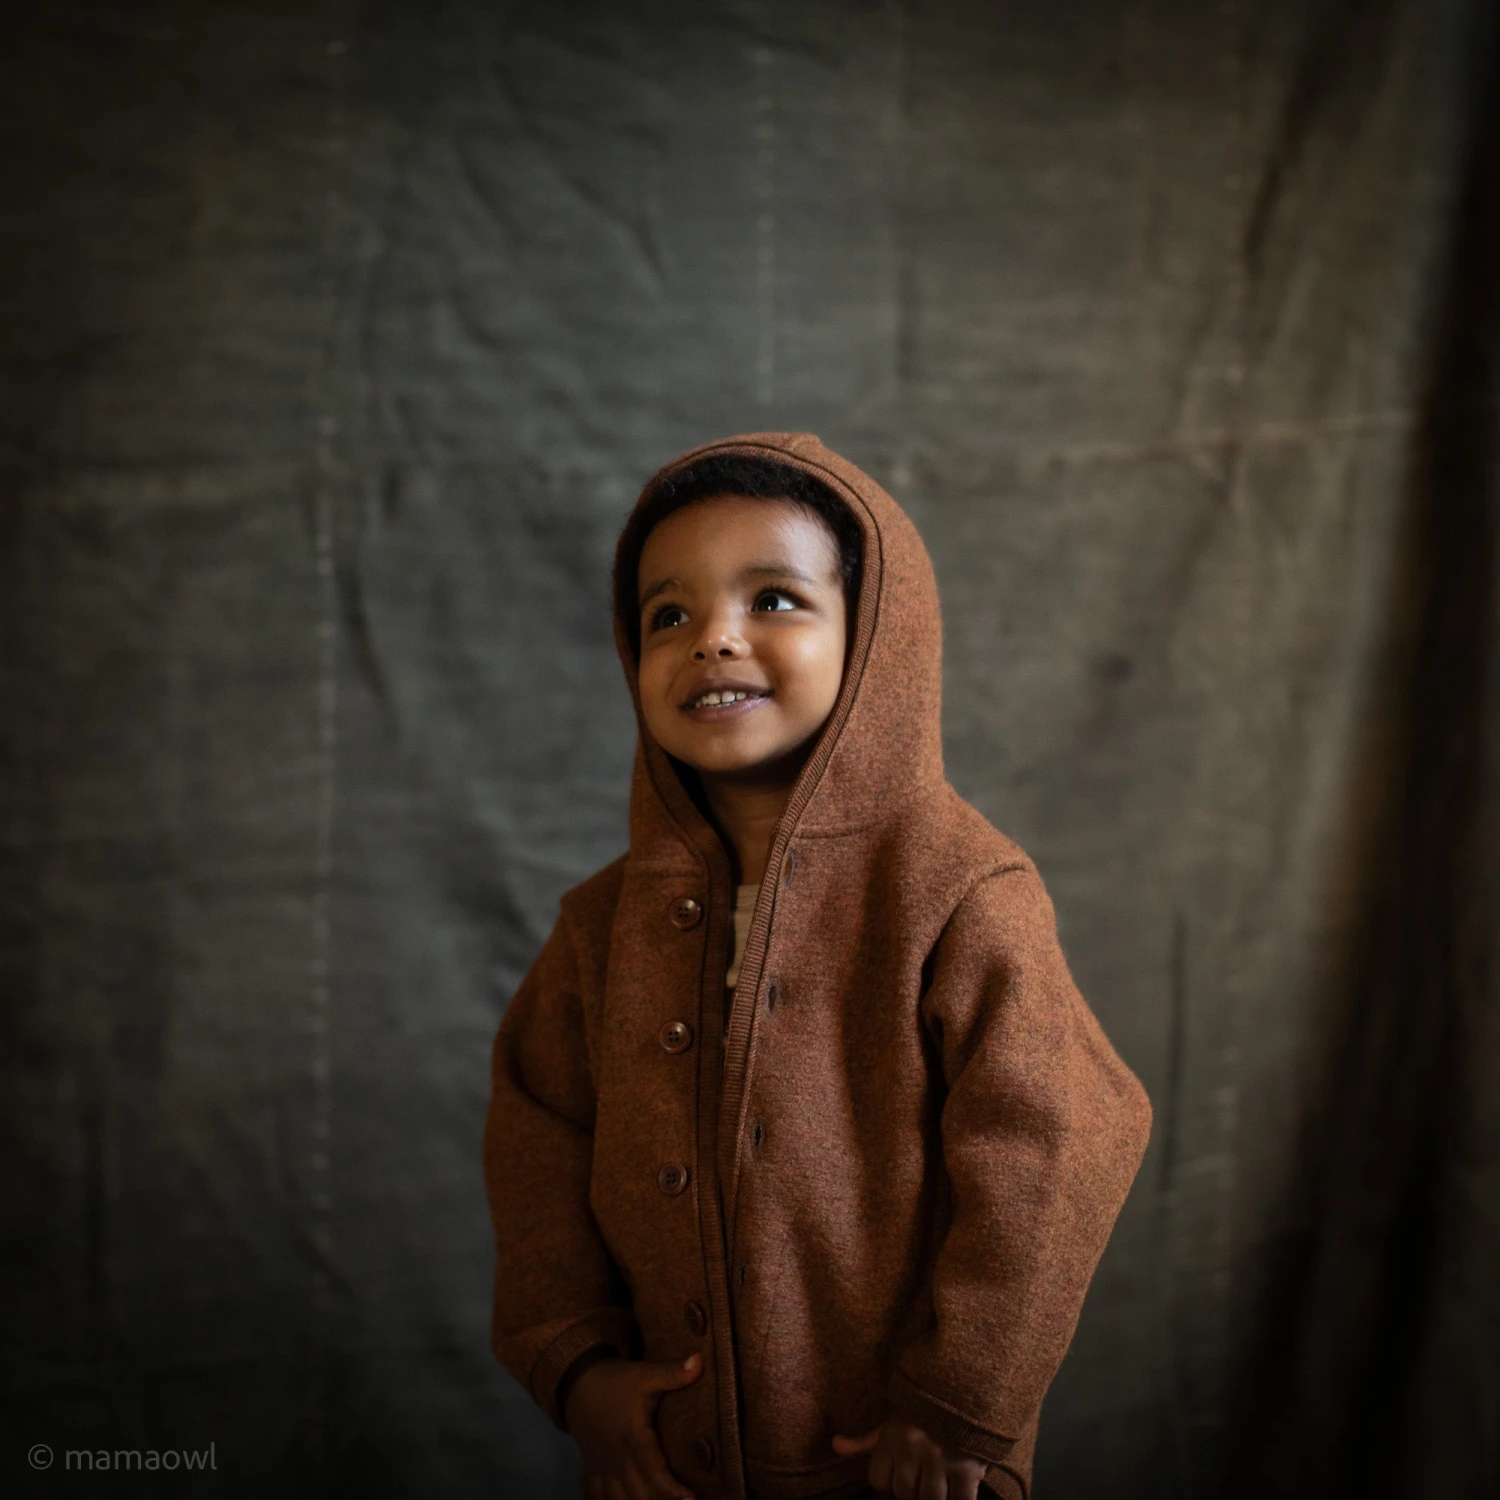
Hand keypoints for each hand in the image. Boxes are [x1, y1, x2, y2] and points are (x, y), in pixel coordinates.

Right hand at [565, 1351, 702, 1499]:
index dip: (672, 1490)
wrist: (577, 1381)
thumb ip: (673, 1374)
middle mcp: (618, 1459)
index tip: (691, 1499)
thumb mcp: (645, 1374)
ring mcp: (603, 1466)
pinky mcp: (592, 1468)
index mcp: (634, 1438)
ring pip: (618, 1499)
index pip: (654, 1472)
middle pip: (639, 1494)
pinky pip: (596, 1495)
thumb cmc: (616, 1380)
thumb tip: (701, 1361)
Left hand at [832, 1418, 986, 1499]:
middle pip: (904, 1494)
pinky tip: (958, 1488)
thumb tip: (835, 1445)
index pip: (879, 1481)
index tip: (903, 1470)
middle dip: (913, 1489)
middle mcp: (913, 1449)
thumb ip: (864, 1440)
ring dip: (934, 1496)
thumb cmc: (922, 1409)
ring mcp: (941, 1459)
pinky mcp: (968, 1467)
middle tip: (924, 1474)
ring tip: (939, 1482)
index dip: (890, 1480)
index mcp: (892, 1437)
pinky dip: (960, 1499)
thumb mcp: (890, 1421)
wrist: (964, 1386)